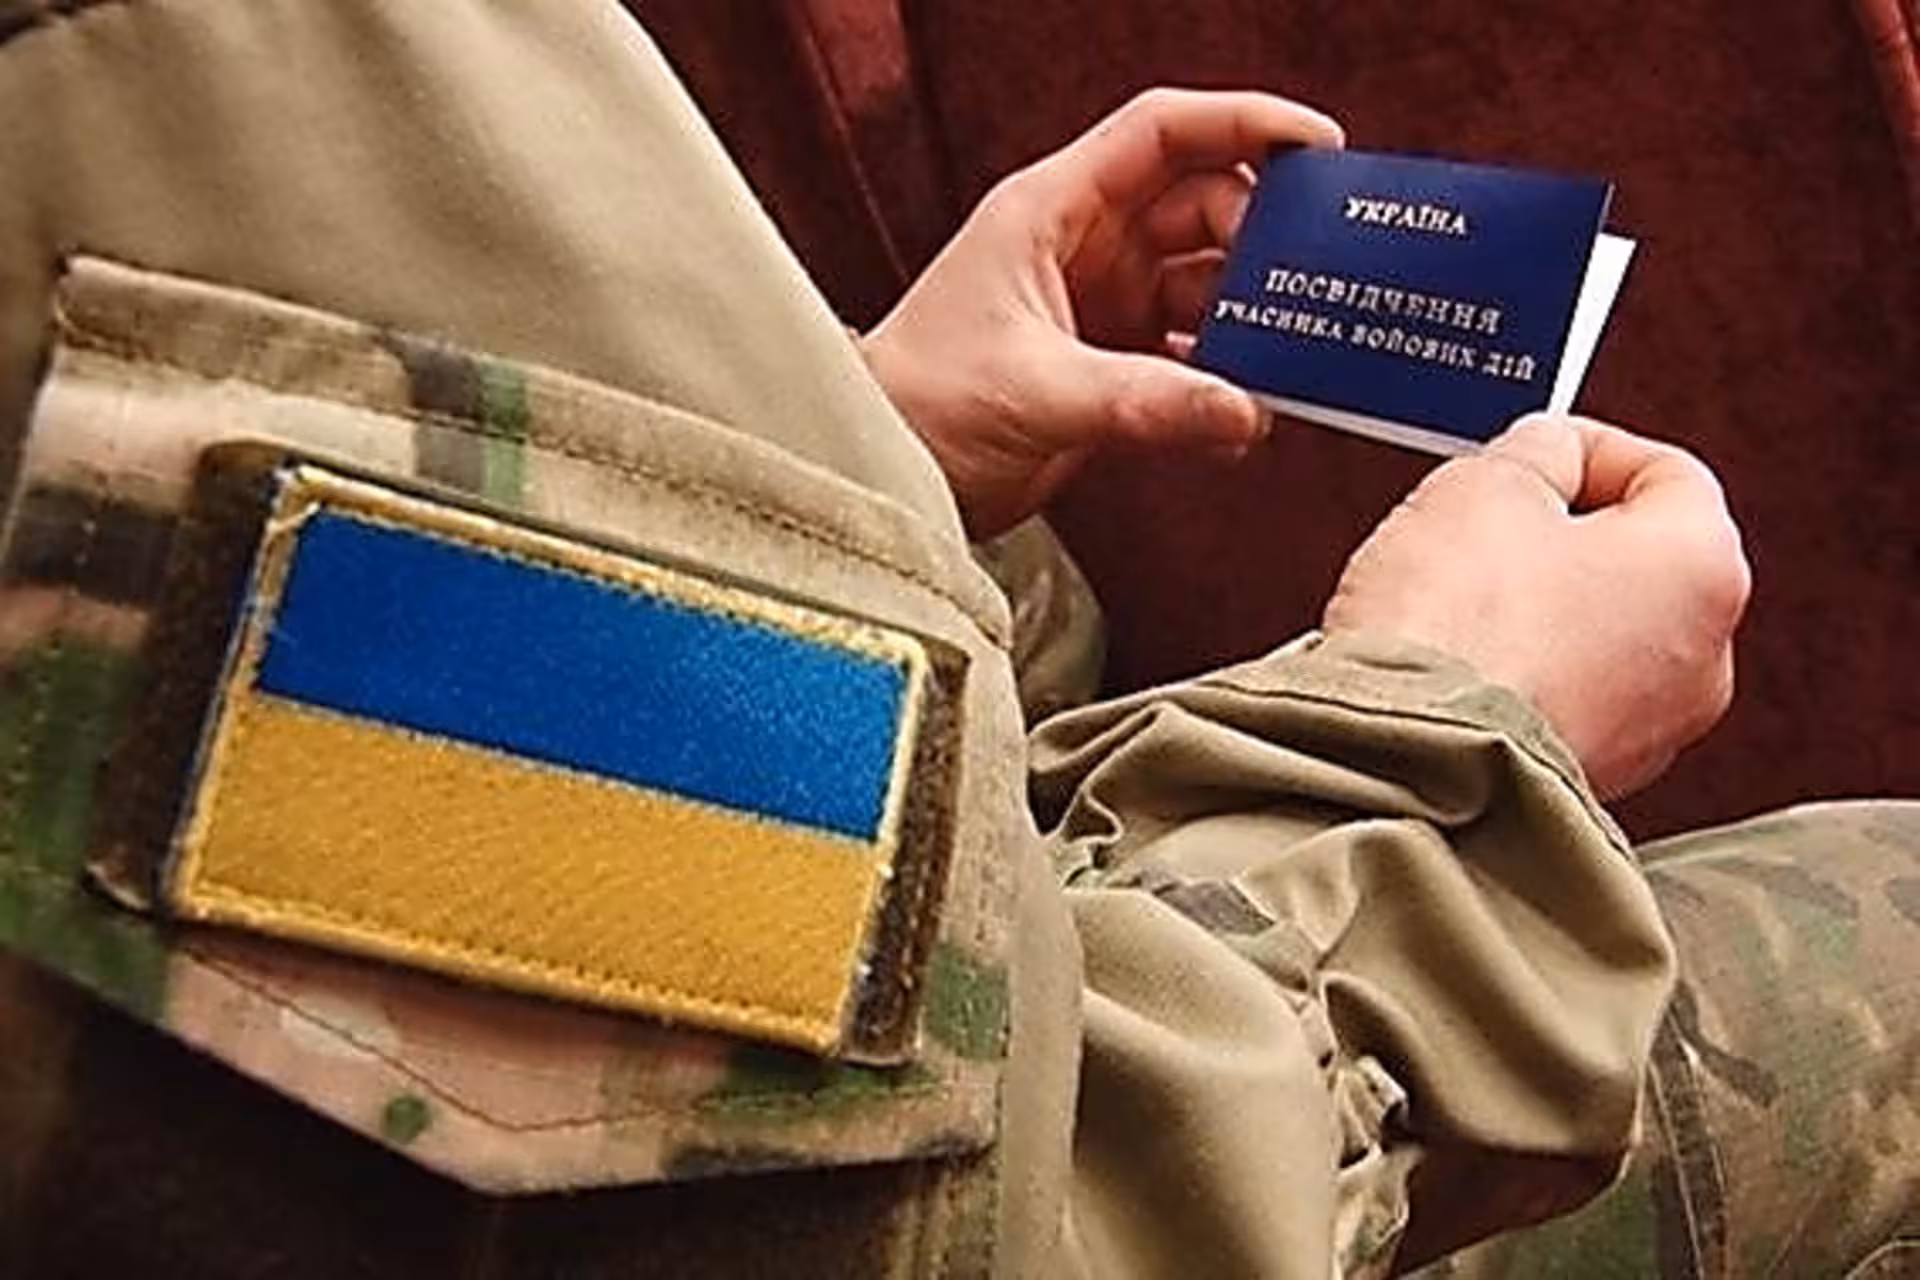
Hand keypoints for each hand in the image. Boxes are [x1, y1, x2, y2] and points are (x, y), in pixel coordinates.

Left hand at [860, 89, 1343, 536]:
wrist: (877, 473)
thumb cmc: (919, 406)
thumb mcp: (1036, 393)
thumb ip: (1143, 402)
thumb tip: (1246, 412)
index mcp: (1053, 211)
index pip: (1162, 132)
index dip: (1244, 124)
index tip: (1318, 145)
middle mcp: (1083, 247)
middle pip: (1202, 206)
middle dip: (1260, 237)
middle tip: (1308, 282)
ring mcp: (1100, 305)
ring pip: (1204, 283)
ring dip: (1250, 315)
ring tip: (1294, 349)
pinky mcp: (1109, 366)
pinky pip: (1191, 354)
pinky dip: (1225, 376)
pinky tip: (1249, 408)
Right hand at [1323, 415, 1751, 798]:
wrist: (1410, 757)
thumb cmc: (1455, 633)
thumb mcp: (1486, 483)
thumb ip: (1536, 451)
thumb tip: (1545, 458)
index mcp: (1705, 567)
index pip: (1665, 470)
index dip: (1585, 448)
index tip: (1533, 451)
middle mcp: (1705, 656)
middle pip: (1637, 560)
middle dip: (1560, 536)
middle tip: (1485, 525)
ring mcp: (1654, 729)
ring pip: (1600, 635)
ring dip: (1539, 609)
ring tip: (1461, 603)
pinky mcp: (1596, 774)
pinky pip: (1566, 697)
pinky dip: (1522, 674)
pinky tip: (1462, 664)